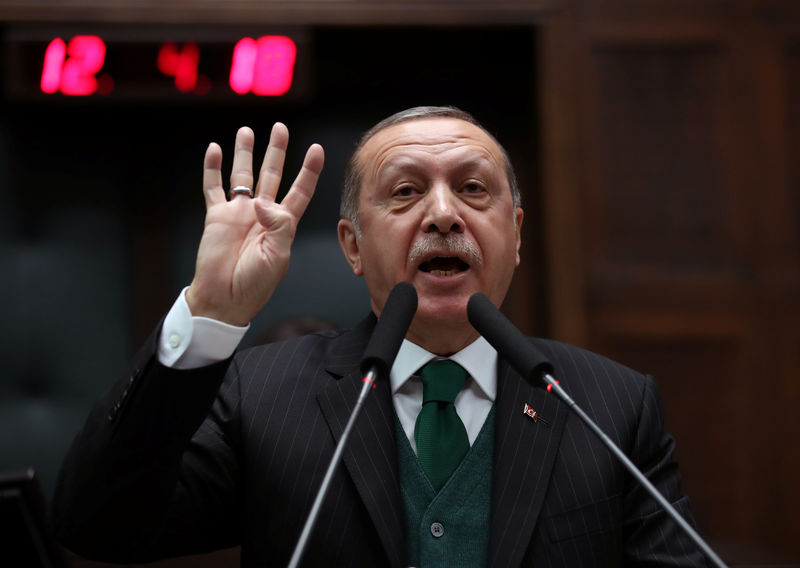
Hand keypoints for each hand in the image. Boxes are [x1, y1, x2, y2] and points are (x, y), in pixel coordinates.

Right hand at [186, 123, 324, 325]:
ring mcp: (239, 213)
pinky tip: (215, 150)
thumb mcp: (278, 256)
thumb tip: (263, 201)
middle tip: (280, 128)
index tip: (316, 149)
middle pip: (272, 175)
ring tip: (247, 131)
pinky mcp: (217, 217)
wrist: (225, 298)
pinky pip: (214, 188)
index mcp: (283, 224)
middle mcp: (263, 214)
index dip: (309, 170)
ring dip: (245, 153)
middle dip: (276, 151)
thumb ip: (279, 226)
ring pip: (243, 176)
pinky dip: (213, 168)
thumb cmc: (255, 284)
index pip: (300, 190)